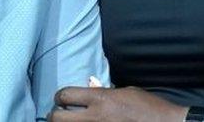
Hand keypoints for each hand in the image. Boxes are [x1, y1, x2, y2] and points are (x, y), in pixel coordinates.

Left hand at [49, 86, 188, 121]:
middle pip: (57, 117)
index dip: (60, 96)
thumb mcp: (127, 92)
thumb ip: (104, 91)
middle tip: (60, 114)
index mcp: (101, 99)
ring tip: (70, 121)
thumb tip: (89, 84)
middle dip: (55, 115)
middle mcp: (95, 117)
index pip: (65, 94)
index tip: (62, 99)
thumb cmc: (148, 107)